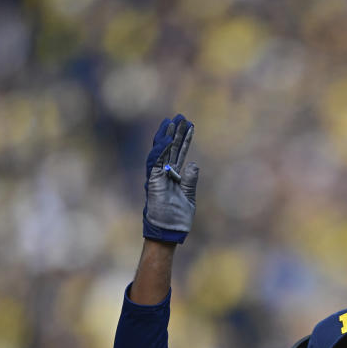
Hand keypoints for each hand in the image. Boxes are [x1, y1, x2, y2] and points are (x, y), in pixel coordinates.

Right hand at [143, 114, 198, 242]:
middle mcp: (165, 173)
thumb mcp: (188, 196)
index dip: (185, 139)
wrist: (169, 231)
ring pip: (161, 151)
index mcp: (174, 176)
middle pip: (171, 148)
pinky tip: (168, 138)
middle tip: (182, 116)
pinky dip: (161, 149)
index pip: (179, 153)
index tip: (190, 125)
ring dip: (167, 136)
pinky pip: (156, 161)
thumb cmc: (178, 217)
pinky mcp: (153, 180)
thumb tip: (193, 164)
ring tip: (173, 122)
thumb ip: (190, 180)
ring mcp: (158, 176)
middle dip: (176, 132)